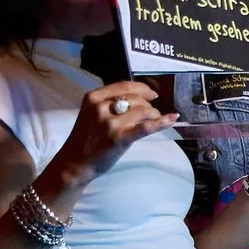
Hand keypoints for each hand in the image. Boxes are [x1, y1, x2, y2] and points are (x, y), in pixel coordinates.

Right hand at [52, 80, 170, 186]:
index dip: (142, 88)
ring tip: (155, 120)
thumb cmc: (85, 139)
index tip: (152, 93)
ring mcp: (111, 123)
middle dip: (148, 104)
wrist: (75, 163)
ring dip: (154, 114)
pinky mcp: (120, 138)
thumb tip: (139, 97)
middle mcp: (101, 107)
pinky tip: (173, 119)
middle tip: (152, 113)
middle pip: (135, 98)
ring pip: (143, 110)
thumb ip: (109, 103)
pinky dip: (162, 122)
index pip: (124, 85)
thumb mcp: (92, 113)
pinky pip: (146, 126)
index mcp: (93, 98)